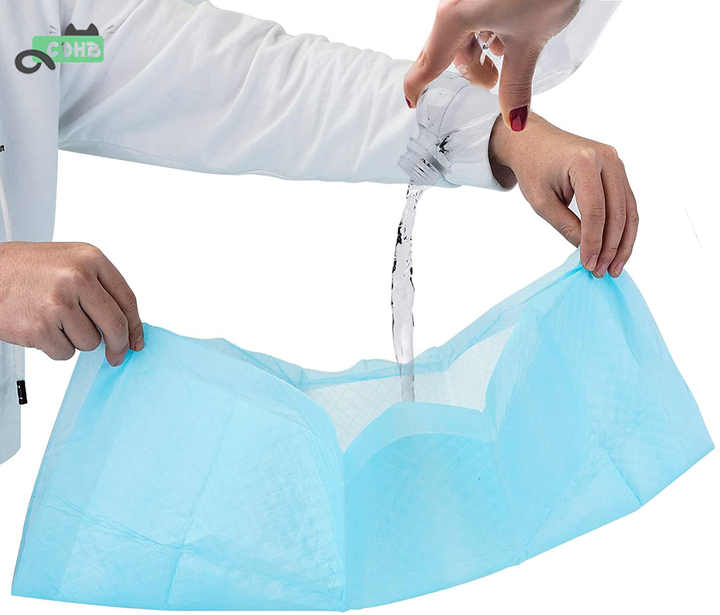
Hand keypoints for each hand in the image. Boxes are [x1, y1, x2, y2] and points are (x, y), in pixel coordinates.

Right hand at [0, 242, 143, 365]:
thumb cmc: (24, 270)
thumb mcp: (69, 262)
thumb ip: (98, 286)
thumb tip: (124, 322)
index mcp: (90, 259)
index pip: (127, 299)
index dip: (135, 325)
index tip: (136, 340)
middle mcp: (78, 278)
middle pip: (116, 325)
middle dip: (118, 345)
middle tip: (116, 355)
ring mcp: (59, 302)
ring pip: (90, 342)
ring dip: (76, 340)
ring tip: (54, 321)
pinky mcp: (41, 327)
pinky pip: (65, 352)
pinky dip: (55, 347)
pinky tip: (41, 328)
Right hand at [405, 0, 579, 130]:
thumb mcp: (529, 43)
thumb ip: (516, 84)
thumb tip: (513, 119)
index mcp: (454, 17)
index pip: (428, 63)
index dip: (418, 86)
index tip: (412, 103)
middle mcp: (454, 2)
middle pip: (448, 49)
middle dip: (469, 69)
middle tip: (492, 82)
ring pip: (462, 32)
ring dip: (481, 49)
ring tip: (509, 54)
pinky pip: (473, 14)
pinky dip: (487, 29)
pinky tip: (510, 31)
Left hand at [489, 113, 638, 277]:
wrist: (533, 141)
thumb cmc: (533, 169)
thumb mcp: (541, 202)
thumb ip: (566, 226)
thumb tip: (587, 252)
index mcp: (584, 162)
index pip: (595, 210)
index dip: (593, 241)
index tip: (588, 264)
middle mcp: (607, 159)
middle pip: (617, 211)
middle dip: (611, 246)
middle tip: (602, 271)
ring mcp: (616, 162)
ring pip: (628, 209)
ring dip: (623, 241)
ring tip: (614, 267)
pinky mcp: (618, 170)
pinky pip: (626, 203)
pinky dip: (624, 228)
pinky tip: (618, 249)